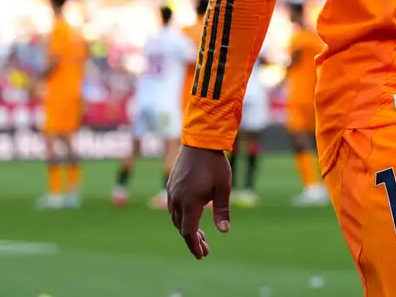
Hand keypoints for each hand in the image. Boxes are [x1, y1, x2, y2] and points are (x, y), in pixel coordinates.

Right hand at [167, 145, 231, 259]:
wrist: (200, 141)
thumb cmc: (215, 164)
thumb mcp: (223, 188)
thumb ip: (222, 211)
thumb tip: (224, 231)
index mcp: (189, 203)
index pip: (188, 232)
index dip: (195, 246)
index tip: (202, 255)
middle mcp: (177, 199)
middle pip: (181, 227)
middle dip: (193, 240)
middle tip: (205, 248)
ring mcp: (172, 192)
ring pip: (176, 218)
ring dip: (187, 228)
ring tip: (201, 235)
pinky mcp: (171, 185)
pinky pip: (173, 207)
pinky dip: (182, 216)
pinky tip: (192, 216)